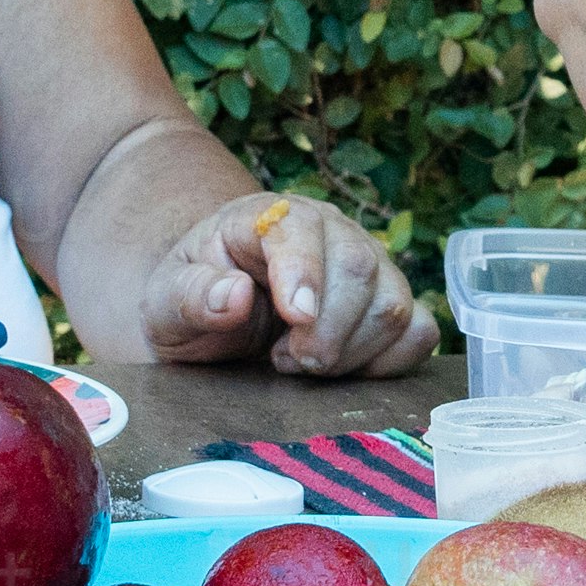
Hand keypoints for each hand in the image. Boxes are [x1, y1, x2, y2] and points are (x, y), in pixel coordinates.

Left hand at [136, 191, 424, 374]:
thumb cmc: (194, 298)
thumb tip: (235, 295)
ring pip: (393, 305)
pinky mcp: (390, 301)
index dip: (304, 272)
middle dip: (327, 330)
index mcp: (269, 217)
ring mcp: (369, 265)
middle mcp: (330, 230)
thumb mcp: (165, 300)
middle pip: (359, 267)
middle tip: (287, 359)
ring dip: (351, 351)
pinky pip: (420, 332)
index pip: (302, 228)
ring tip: (302, 360)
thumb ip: (191, 295)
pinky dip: (389, 361)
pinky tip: (346, 369)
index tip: (296, 318)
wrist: (217, 307)